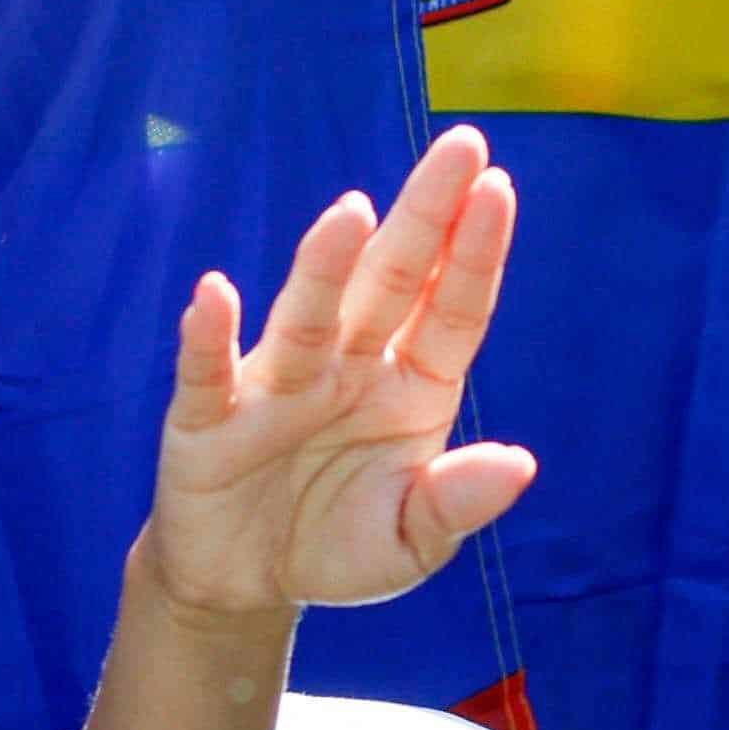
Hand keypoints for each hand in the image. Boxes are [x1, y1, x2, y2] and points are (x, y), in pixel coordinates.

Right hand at [139, 124, 535, 625]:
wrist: (244, 583)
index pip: (450, 310)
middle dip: (423, 216)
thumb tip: (520, 465)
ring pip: (308, 315)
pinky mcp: (209, 420)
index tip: (498, 189)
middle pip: (389, 282)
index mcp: (411, 386)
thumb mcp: (411, 541)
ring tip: (352, 213)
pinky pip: (209, 374)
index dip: (473, 254)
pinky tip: (214, 295)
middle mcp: (349, 366)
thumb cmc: (337, 544)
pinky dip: (208, 337)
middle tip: (460, 146)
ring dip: (325, 267)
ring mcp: (278, 385)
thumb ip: (457, 503)